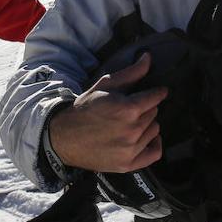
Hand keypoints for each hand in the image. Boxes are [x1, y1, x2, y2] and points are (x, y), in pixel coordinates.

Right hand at [48, 53, 167, 172]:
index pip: (156, 97)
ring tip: (130, 123)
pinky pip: (154, 153)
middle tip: (131, 109)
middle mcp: (132, 130)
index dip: (157, 92)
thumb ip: (130, 73)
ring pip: (154, 130)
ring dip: (147, 125)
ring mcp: (130, 149)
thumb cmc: (85, 109)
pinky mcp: (127, 164)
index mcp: (127, 109)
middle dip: (145, 108)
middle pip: (154, 113)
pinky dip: (154, 145)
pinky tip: (146, 138)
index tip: (157, 91)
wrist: (64, 137)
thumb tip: (148, 58)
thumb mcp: (105, 86)